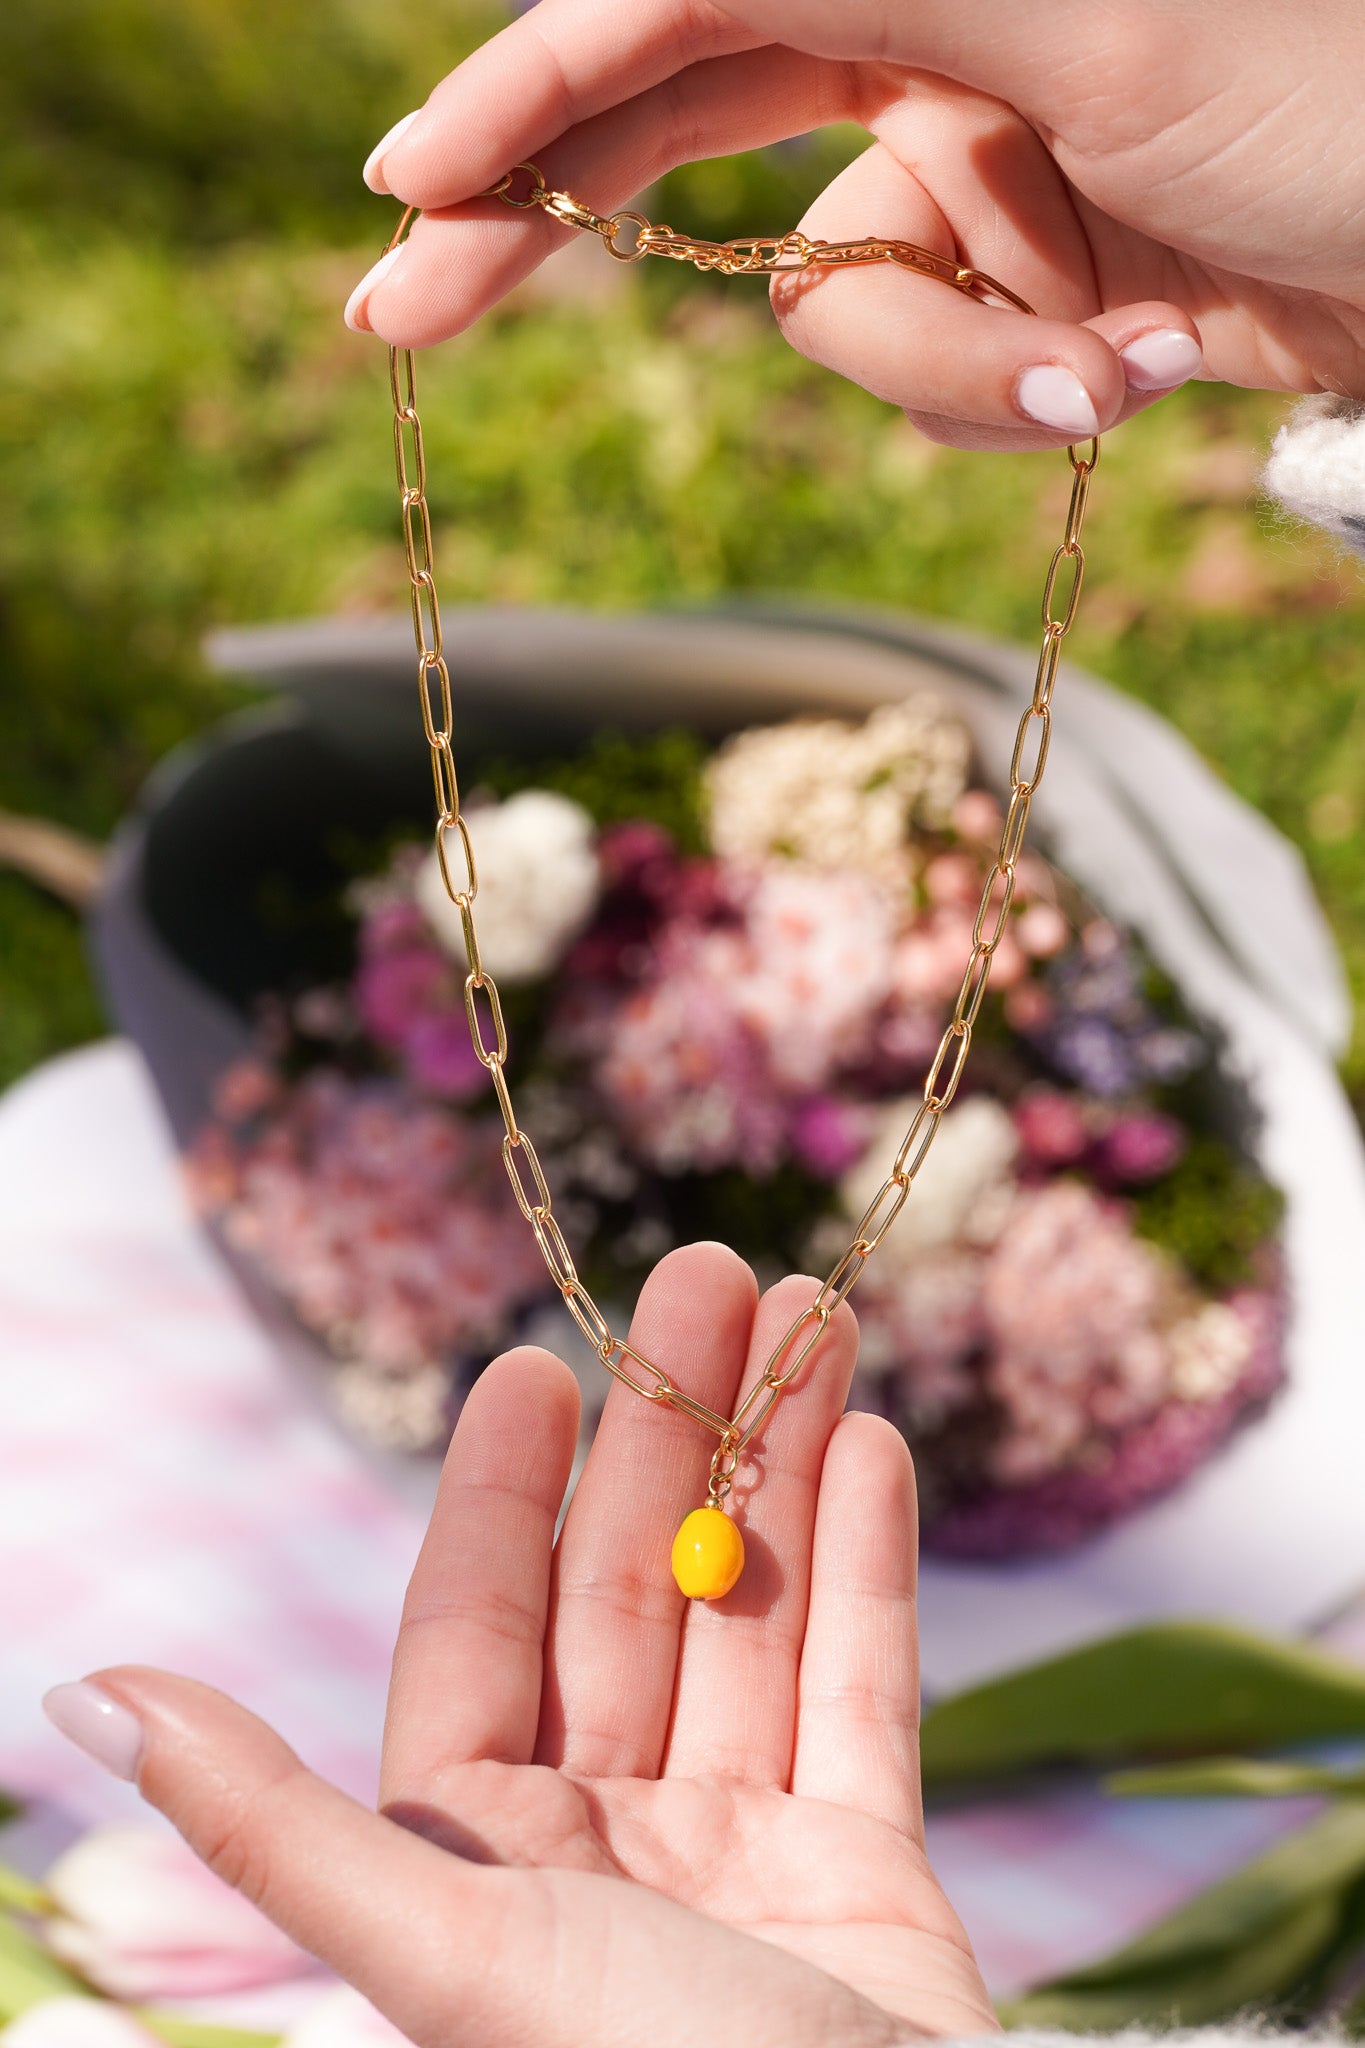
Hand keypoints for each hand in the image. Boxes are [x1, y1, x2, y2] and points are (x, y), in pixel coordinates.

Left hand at [85, 1243, 995, 2047]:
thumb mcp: (442, 1951)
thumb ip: (272, 1822)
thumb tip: (92, 1697)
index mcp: (483, 1853)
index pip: (479, 1626)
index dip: (501, 1488)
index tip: (529, 1361)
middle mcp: (604, 1835)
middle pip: (632, 1586)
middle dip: (672, 1427)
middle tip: (711, 1274)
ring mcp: (741, 1843)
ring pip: (756, 1607)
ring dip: (779, 1457)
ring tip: (808, 1311)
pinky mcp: (865, 1861)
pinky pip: (863, 1681)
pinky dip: (871, 1560)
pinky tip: (869, 1438)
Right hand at [346, 0, 1364, 447]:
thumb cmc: (1338, 97)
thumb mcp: (1086, 9)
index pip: (676, 13)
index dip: (526, 96)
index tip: (406, 191)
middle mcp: (932, 47)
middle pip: (681, 133)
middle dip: (561, 229)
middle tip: (403, 317)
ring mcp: (976, 179)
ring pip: (834, 315)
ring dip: (952, 367)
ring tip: (1105, 358)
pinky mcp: (1023, 295)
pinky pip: (932, 381)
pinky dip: (1009, 401)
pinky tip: (1130, 371)